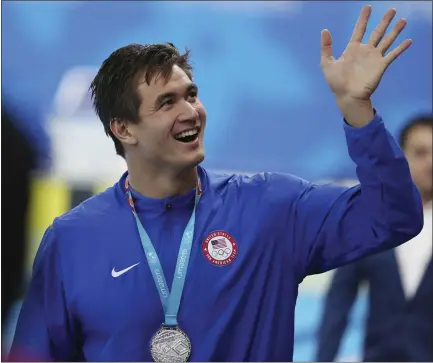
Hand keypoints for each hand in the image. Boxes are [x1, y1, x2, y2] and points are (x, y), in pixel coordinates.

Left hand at [320, 5, 411, 125]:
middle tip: (392, 9)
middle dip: (384, 21)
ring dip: (395, 30)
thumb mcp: (327, 63)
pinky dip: (401, 47)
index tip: (368, 7)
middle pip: (377, 32)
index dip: (363, 19)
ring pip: (387, 40)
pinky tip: (409, 40)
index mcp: (352, 49)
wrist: (347, 96)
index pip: (359, 30)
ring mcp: (374, 58)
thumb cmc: (336, 82)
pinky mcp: (381, 66)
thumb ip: (326, 47)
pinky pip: (392, 54)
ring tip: (403, 20)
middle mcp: (365, 51)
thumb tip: (324, 30)